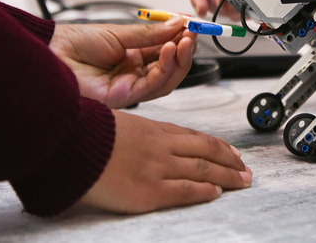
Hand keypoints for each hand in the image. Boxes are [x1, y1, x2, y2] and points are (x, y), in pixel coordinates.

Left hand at [49, 17, 195, 108]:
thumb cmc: (74, 43)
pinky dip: (165, 69)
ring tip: (185, 40)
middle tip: (195, 34)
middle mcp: (133, 73)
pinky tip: (170, 51)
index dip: (182, 40)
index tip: (193, 25)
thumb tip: (177, 24)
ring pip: (167, 80)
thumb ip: (150, 34)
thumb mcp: (120, 32)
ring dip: (180, 60)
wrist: (51, 53)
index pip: (165, 51)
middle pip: (170, 69)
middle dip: (186, 51)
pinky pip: (152, 86)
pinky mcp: (123, 98)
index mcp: (132, 56)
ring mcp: (129, 87)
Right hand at [80, 110, 251, 212]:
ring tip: (242, 181)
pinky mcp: (149, 191)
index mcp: (154, 129)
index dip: (217, 145)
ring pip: (203, 170)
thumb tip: (140, 138)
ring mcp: (158, 168)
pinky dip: (204, 191)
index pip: (195, 137)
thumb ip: (137, 132)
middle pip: (206, 152)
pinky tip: (216, 192)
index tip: (230, 151)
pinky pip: (185, 191)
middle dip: (230, 160)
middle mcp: (162, 146)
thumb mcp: (119, 123)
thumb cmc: (87, 134)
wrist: (70, 144)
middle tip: (245, 169)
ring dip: (227, 176)